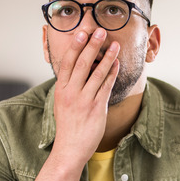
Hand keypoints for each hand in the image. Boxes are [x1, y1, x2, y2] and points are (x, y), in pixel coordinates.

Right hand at [52, 28, 119, 165]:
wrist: (70, 149)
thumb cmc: (67, 126)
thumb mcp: (61, 103)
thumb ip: (68, 86)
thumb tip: (75, 70)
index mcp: (61, 90)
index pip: (68, 63)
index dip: (75, 46)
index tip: (82, 33)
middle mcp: (72, 93)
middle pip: (82, 64)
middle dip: (92, 45)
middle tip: (100, 31)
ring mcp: (84, 100)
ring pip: (97, 73)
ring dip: (107, 56)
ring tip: (114, 44)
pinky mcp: (97, 108)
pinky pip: (106, 86)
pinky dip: (112, 73)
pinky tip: (117, 64)